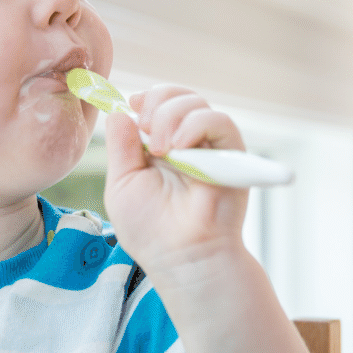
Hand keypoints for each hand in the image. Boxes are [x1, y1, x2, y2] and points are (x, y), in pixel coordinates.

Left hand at [102, 85, 247, 277]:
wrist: (180, 256)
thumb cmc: (150, 229)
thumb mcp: (122, 183)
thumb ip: (120, 146)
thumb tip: (120, 111)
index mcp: (160, 146)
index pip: (158, 103)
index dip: (146, 98)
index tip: (134, 107)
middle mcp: (186, 142)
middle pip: (177, 95)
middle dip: (157, 103)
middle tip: (148, 130)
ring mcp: (209, 147)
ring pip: (196, 103)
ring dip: (172, 117)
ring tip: (161, 150)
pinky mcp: (231, 155)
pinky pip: (220, 122)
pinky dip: (196, 125)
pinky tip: (180, 148)